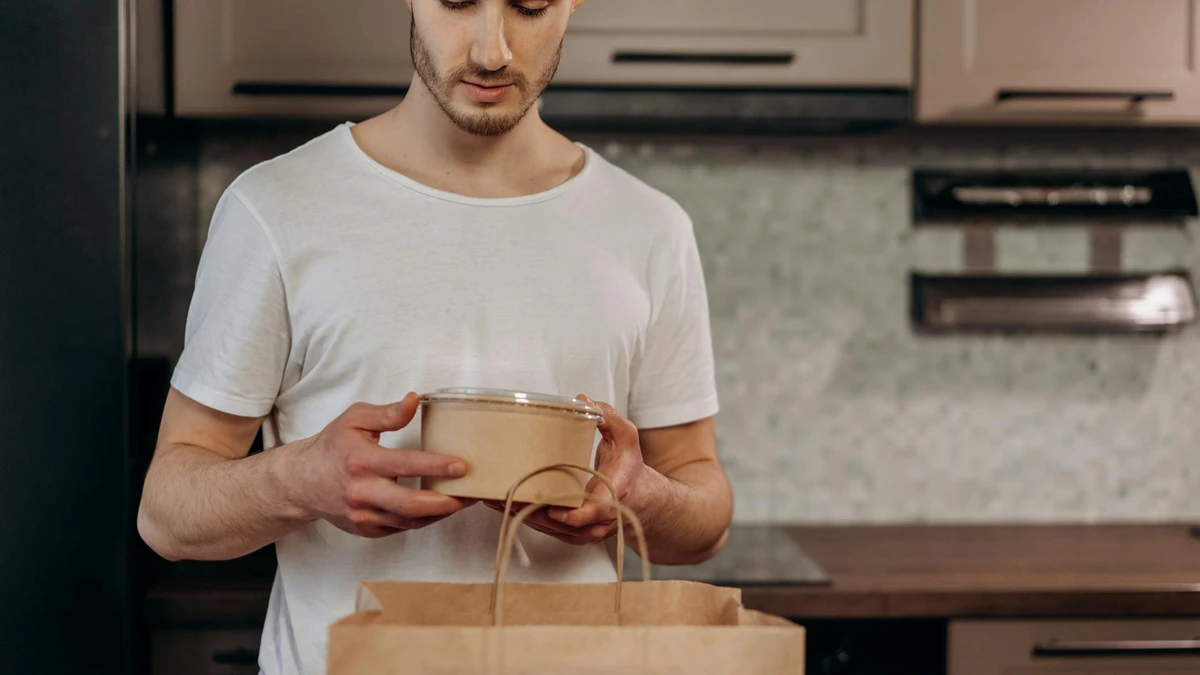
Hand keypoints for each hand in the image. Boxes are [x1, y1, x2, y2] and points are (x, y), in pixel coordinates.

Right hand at [290, 392, 473, 537]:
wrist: (302, 482)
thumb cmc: (333, 447)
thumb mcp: (355, 420)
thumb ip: (387, 413)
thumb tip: (414, 401)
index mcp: (361, 461)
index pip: (405, 464)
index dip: (436, 466)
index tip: (462, 466)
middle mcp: (361, 492)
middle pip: (410, 504)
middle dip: (445, 502)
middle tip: (471, 494)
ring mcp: (362, 515)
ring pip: (408, 521)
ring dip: (439, 514)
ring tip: (463, 501)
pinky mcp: (365, 529)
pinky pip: (400, 528)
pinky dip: (422, 520)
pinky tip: (439, 509)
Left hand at [486, 395, 646, 545]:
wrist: (636, 498)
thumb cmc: (628, 468)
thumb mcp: (626, 438)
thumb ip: (609, 418)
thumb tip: (582, 400)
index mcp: (611, 498)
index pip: (592, 513)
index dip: (571, 514)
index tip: (554, 508)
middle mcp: (595, 521)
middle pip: (558, 523)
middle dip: (530, 510)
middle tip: (505, 493)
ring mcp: (580, 532)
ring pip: (545, 527)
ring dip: (520, 513)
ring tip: (494, 496)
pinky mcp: (567, 534)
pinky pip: (542, 528)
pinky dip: (522, 515)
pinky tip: (501, 502)